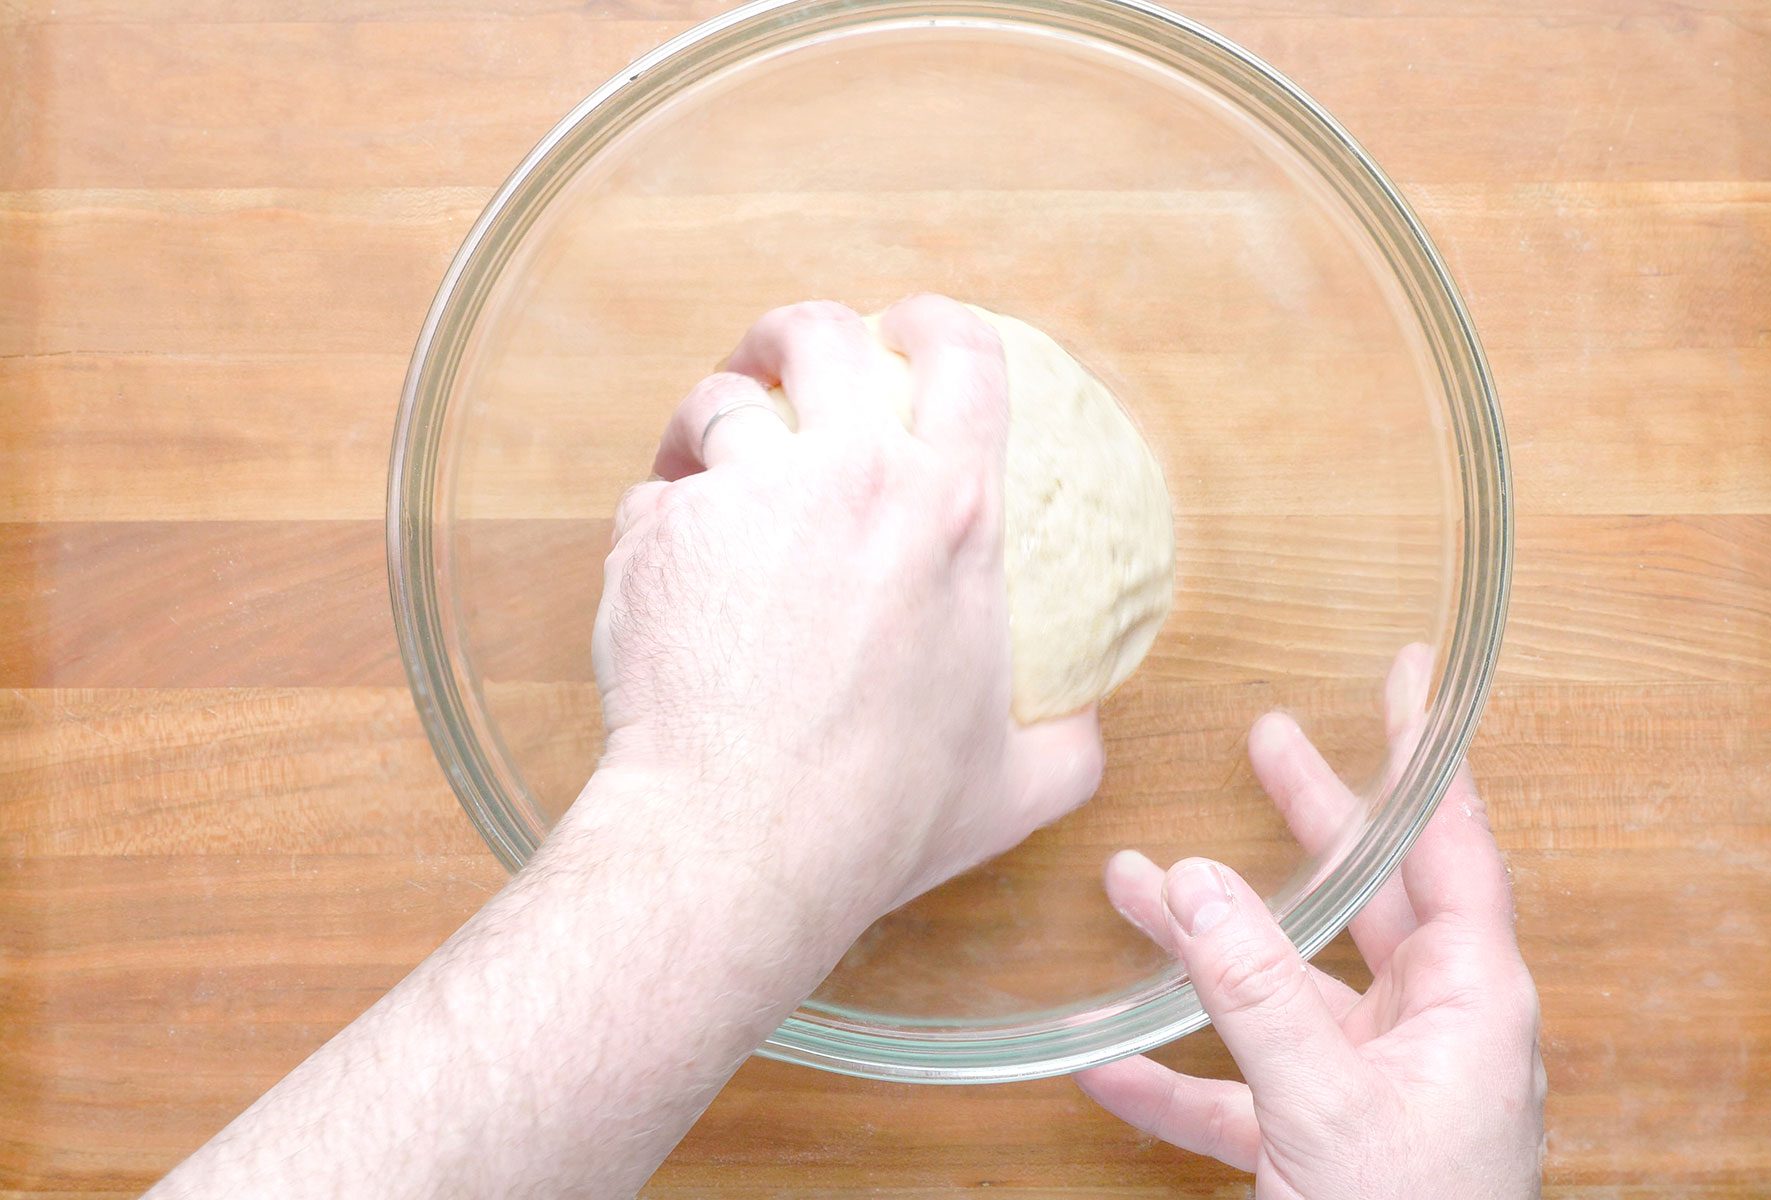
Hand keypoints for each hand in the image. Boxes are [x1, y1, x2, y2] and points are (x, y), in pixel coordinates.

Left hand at [590, 295, 1103, 925]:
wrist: (743, 836)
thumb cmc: (882, 813)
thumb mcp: (1018, 784)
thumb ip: (1071, 740)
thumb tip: (1088, 724)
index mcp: (951, 512)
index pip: (963, 356)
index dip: (937, 321)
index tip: (910, 326)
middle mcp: (850, 477)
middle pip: (818, 333)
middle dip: (798, 332)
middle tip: (782, 359)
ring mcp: (745, 496)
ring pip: (719, 404)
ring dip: (714, 422)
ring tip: (704, 459)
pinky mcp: (658, 532)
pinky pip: (654, 495)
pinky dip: (660, 517)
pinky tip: (668, 567)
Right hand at [1077, 646, 1544, 1197]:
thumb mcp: (1326, 1099)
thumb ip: (1255, 988)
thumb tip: (1188, 879)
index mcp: (1470, 1001)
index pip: (1452, 847)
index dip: (1424, 756)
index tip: (1403, 677)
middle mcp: (1431, 1031)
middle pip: (1364, 901)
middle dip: (1309, 825)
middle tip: (1266, 743)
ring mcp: (1376, 1089)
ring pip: (1286, 988)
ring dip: (1207, 946)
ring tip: (1129, 883)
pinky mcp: (1324, 1148)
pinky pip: (1244, 1092)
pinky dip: (1180, 1076)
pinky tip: (1108, 1067)